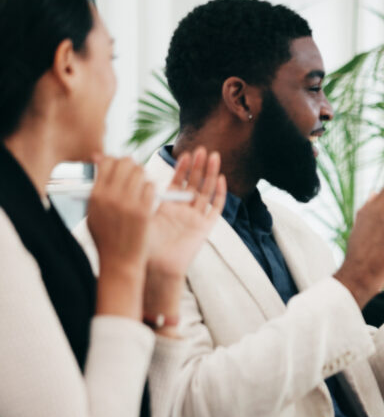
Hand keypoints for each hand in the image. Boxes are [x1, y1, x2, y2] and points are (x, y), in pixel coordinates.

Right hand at [88, 155, 154, 318]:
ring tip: (140, 187)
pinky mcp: (144, 211)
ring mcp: (128, 203)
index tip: (120, 168)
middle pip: (126, 163)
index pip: (108, 162)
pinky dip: (150, 189)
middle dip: (131, 166)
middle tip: (134, 175)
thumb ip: (97, 186)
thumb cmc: (106, 237)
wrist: (119, 262)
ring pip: (140, 172)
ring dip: (142, 176)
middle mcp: (110, 197)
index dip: (116, 161)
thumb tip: (98, 158)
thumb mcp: (94, 212)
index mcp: (95, 195)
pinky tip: (147, 198)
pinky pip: (151, 187)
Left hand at [146, 147, 226, 275]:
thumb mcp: (139, 216)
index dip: (182, 168)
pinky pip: (215, 208)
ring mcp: (196, 218)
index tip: (185, 154)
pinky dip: (219, 194)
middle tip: (202, 149)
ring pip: (206, 191)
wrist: (155, 267)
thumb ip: (138, 197)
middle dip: (199, 166)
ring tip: (213, 156)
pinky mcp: (205, 227)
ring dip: (210, 174)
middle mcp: (184, 210)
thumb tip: (129, 177)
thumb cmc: (144, 246)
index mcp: (168, 207)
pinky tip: (220, 179)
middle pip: (195, 183)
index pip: (178, 182)